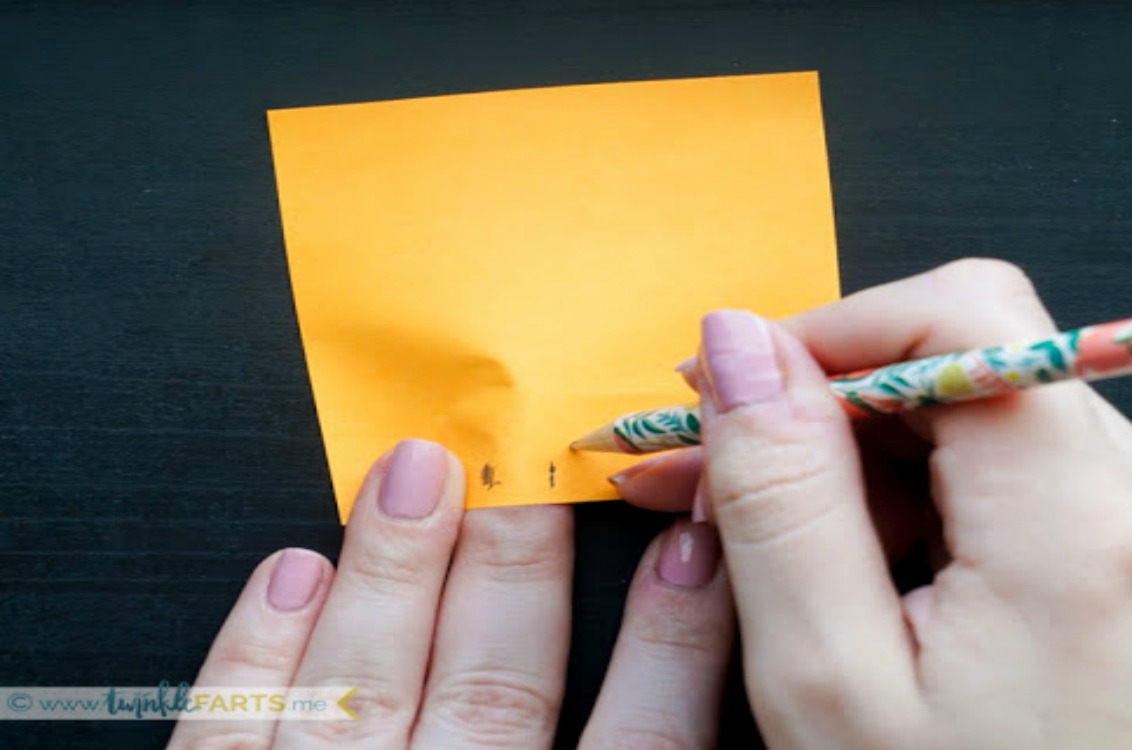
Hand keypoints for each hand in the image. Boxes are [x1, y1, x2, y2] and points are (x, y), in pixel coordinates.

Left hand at [169, 439, 733, 748]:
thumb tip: (686, 635)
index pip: (642, 745)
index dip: (677, 636)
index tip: (699, 540)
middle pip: (502, 689)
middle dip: (525, 562)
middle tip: (544, 462)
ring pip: (367, 689)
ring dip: (397, 569)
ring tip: (418, 470)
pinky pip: (227, 734)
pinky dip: (255, 653)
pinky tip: (289, 572)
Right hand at [614, 260, 1131, 747]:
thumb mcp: (833, 688)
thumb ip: (784, 497)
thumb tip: (742, 346)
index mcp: (1087, 527)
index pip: (961, 312)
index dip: (829, 331)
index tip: (734, 391)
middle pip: (976, 362)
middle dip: (834, 407)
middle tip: (715, 473)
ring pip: (999, 418)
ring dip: (879, 463)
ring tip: (784, 546)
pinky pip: (1039, 479)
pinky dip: (942, 505)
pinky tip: (873, 574)